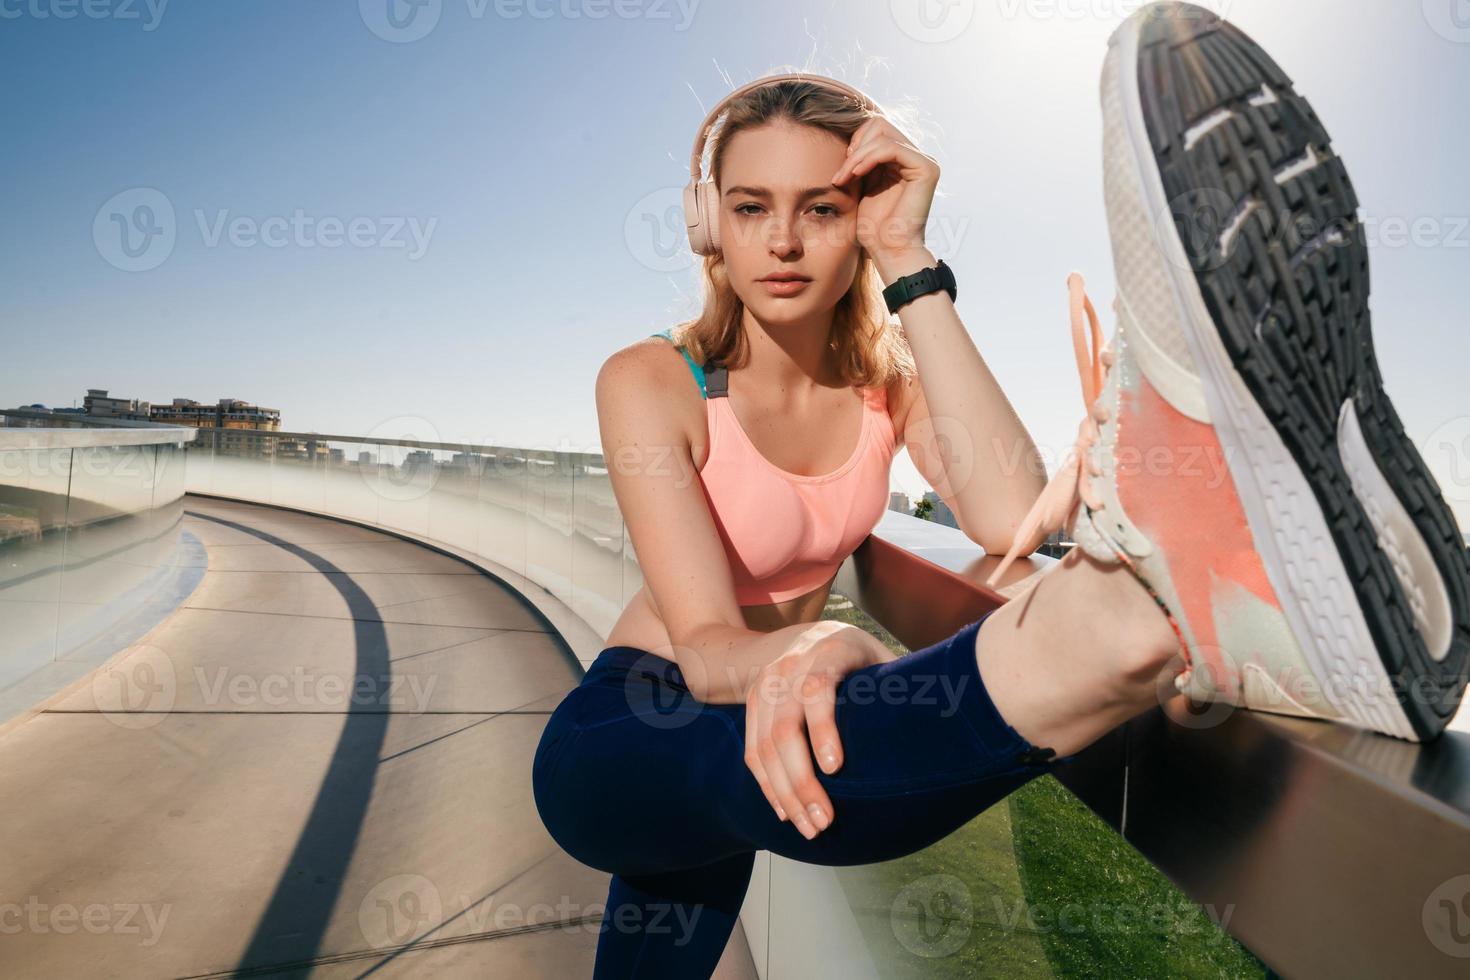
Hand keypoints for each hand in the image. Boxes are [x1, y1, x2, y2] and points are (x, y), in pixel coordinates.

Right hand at [742, 620, 899, 839]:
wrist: (808, 635)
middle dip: (802, 781)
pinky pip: (752, 751)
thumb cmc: (860, 657)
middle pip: (785, 728)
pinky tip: (786, 812)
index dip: (823, 729)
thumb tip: (955, 713)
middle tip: (824, 821)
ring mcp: (765, 686)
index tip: (835, 769)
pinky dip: (767, 785)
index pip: (816, 688)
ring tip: (810, 827)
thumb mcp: (884, 659)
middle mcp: (789, 666)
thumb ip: (906, 684)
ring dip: (784, 793)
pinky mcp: (752, 704)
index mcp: (828, 650)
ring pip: (764, 746)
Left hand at [829, 116, 938, 269]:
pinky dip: (867, 158)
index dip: (854, 143)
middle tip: (842, 174)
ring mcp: (923, 161)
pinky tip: (855, 174)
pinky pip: (891, 148)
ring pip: (882, 134)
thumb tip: (848, 135)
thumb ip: (860, 160)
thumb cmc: (873, 226)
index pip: (875, 129)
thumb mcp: (861, 185)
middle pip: (879, 125)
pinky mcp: (926, 168)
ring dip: (856, 155)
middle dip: (855, 146)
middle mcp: (915, 156)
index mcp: (902, 159)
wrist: (888, 250)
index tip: (840, 171)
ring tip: (843, 178)